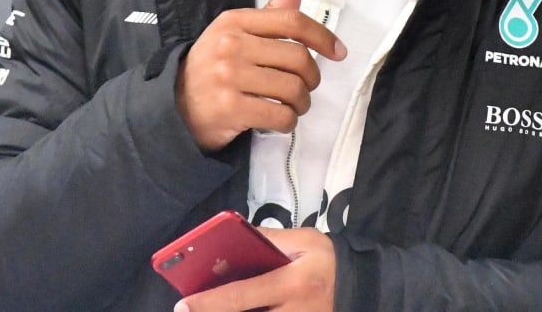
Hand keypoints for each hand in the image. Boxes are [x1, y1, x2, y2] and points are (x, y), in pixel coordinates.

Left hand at [176, 227, 335, 311]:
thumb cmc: (327, 261)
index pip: (241, 296)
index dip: (208, 303)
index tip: (183, 305)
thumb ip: (269, 238)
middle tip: (187, 311)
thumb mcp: (304, 240)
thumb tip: (232, 237)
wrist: (358, 287)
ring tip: (205, 307)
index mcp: (292, 283)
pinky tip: (228, 308)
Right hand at [177, 0, 345, 150]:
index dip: (323, 37)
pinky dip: (288, 122)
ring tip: (293, 106)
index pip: (292, 21)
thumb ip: (272, 9)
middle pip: (298, 58)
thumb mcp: (237, 32)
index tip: (339, 52)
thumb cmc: (215, 66)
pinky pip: (280, 115)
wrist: (174, 104)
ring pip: (293, 89)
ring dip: (302, 103)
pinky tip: (281, 119)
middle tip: (305, 87)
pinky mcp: (230, 108)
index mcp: (235, 21)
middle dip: (312, 78)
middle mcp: (231, 45)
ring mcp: (228, 77)